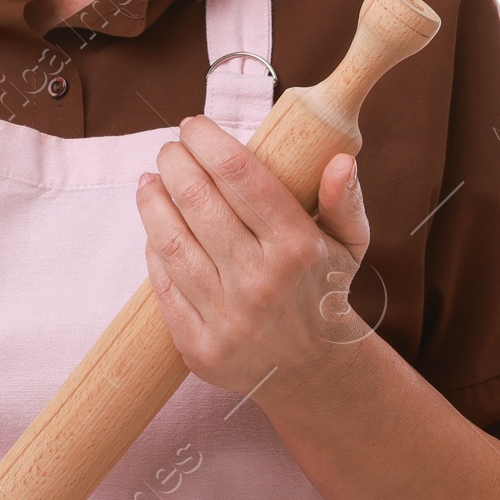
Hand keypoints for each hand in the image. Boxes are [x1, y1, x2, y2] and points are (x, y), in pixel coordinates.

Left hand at [137, 114, 372, 401]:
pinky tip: (155, 226)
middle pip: (198, 201)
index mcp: (297, 248)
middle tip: (170, 149)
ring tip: (149, 180)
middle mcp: (260, 282)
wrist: (315, 374)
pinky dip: (153, 248)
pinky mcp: (199, 346)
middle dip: (175, 163)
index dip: (208, 142)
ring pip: (170, 242)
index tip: (193, 125)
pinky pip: (163, 284)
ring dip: (152, 200)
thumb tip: (339, 160)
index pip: (241, 176)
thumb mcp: (349, 245)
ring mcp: (227, 318)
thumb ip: (344, 200)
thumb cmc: (325, 291)